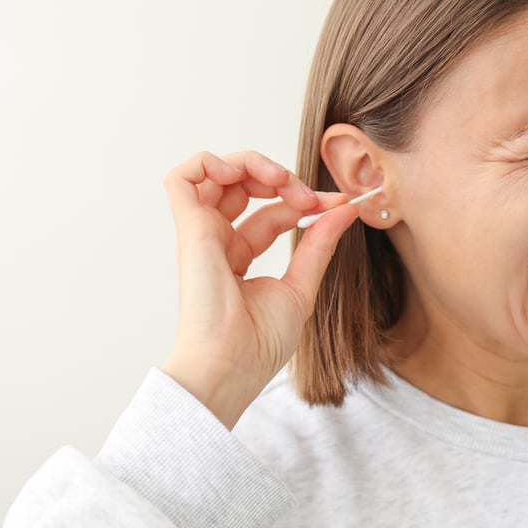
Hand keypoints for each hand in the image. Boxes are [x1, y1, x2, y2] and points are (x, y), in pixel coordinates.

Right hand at [159, 151, 357, 427]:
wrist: (232, 365)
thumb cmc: (259, 343)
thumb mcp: (301, 287)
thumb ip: (319, 245)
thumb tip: (344, 208)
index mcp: (240, 257)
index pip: (274, 212)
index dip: (306, 200)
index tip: (339, 204)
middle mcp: (218, 242)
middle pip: (245, 186)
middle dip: (282, 178)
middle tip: (310, 196)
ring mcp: (202, 234)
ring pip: (216, 173)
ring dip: (252, 164)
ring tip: (281, 181)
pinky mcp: (190, 229)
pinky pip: (183, 178)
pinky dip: (210, 163)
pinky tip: (242, 175)